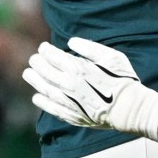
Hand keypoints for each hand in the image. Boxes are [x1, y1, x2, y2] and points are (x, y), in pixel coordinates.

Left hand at [23, 37, 157, 137]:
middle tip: (33, 59)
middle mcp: (69, 85)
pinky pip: (52, 109)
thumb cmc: (122, 79)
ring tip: (28, 74)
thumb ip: (90, 48)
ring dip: (34, 80)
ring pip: (45, 89)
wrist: (129, 108)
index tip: (43, 47)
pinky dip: (42, 103)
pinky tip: (36, 98)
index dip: (46, 50)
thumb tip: (71, 42)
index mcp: (78, 68)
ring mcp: (69, 101)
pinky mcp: (72, 115)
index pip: (54, 57)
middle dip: (37, 63)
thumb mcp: (111, 57)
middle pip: (45, 72)